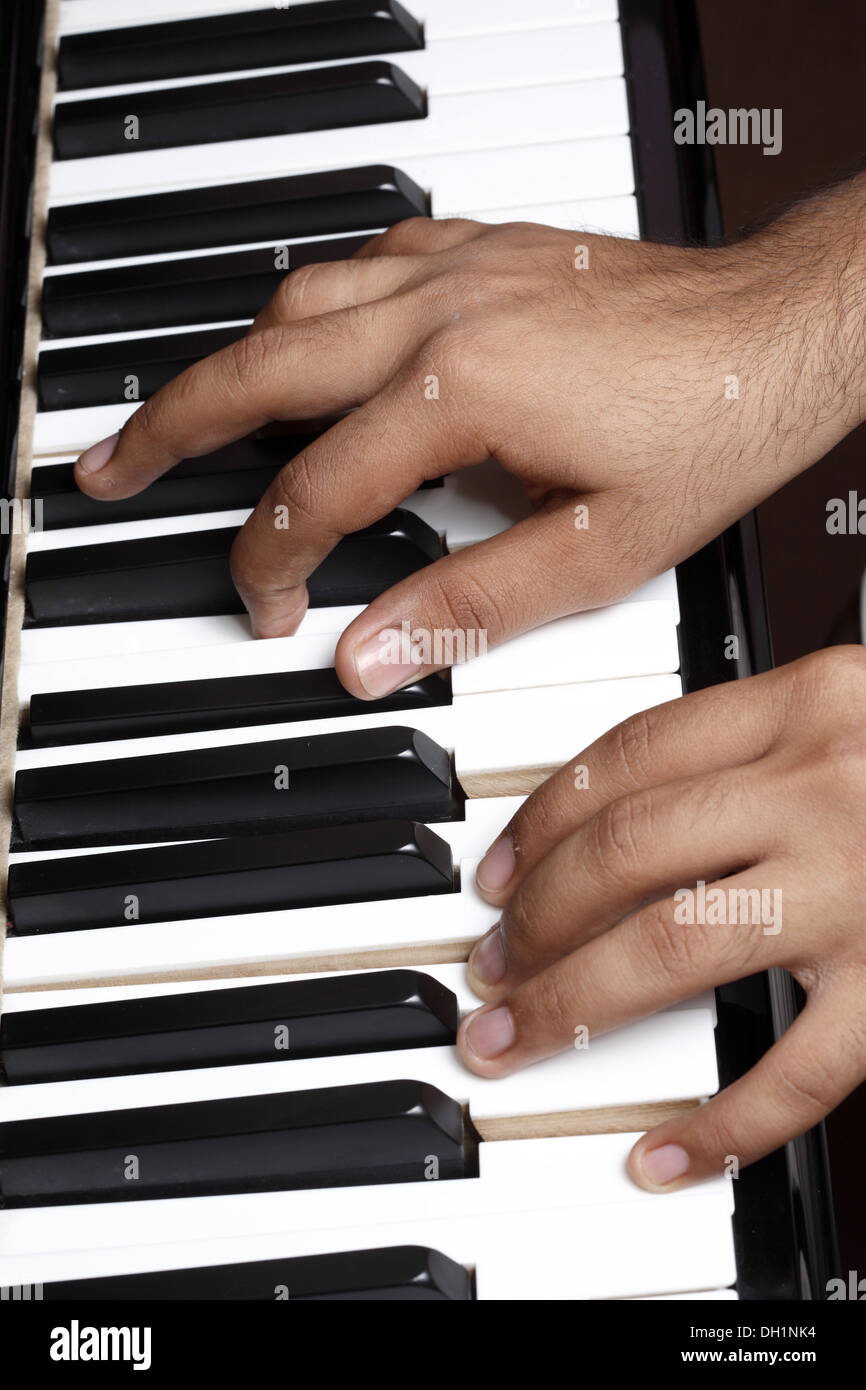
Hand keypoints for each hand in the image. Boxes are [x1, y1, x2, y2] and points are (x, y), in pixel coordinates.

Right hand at [74, 187, 865, 695]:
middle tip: (108, 469)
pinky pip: (360, 264)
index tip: (270, 610)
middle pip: (258, 369)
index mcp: (462, 391)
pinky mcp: (482, 248)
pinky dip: (310, 311)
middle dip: (169, 428)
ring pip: (295, 306)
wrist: (788, 328)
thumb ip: (471, 602)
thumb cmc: (714, 430)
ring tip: (180, 417)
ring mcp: (458, 268)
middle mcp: (441, 312)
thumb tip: (368, 653)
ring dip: (226, 364)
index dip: (272, 561)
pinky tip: (305, 344)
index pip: (316, 489)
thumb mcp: (601, 551)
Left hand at [458, 647, 865, 1190]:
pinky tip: (663, 1153)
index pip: (629, 751)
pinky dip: (720, 1123)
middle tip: (485, 964)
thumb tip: (620, 809)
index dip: (539, 817)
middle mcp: (829, 786)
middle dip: (531, 918)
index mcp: (811, 702)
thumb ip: (759, 739)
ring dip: (574, 999)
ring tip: (517, 1033)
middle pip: (626, 851)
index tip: (496, 869)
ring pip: (675, 947)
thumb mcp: (858, 709)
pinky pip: (800, 1071)